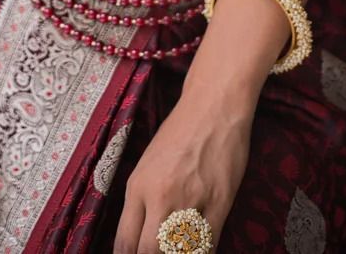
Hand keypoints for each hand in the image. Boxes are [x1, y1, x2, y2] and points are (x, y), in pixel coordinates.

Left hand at [112, 93, 251, 252]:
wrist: (212, 105)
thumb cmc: (179, 130)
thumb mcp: (147, 164)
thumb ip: (142, 201)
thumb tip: (139, 236)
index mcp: (138, 186)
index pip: (125, 243)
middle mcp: (160, 196)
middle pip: (148, 252)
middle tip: (158, 253)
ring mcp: (190, 200)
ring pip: (178, 252)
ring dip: (177, 253)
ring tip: (178, 247)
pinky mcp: (220, 201)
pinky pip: (208, 244)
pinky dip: (202, 250)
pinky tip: (200, 246)